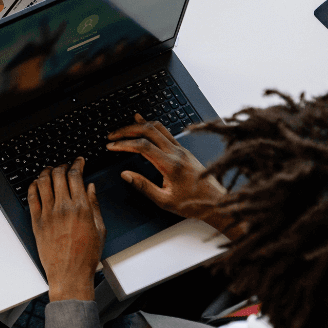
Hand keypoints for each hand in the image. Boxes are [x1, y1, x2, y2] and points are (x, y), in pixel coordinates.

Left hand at [28, 158, 104, 301]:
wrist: (70, 274)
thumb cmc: (86, 256)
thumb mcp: (99, 228)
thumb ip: (94, 205)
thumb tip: (90, 187)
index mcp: (81, 208)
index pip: (76, 176)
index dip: (77, 164)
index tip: (78, 161)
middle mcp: (63, 208)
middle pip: (58, 175)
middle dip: (62, 165)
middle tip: (65, 165)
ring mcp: (47, 214)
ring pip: (43, 182)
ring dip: (46, 172)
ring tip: (50, 170)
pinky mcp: (36, 222)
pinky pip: (31, 197)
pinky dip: (33, 186)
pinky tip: (37, 183)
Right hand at [106, 114, 236, 236]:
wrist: (216, 202)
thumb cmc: (193, 204)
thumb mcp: (164, 201)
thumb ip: (143, 186)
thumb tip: (126, 174)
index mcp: (171, 165)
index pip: (143, 146)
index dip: (124, 144)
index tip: (111, 146)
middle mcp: (177, 153)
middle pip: (148, 131)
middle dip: (127, 130)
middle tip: (112, 136)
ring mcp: (181, 149)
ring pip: (158, 127)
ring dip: (138, 125)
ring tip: (123, 128)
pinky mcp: (183, 150)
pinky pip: (165, 132)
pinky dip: (151, 126)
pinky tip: (144, 123)